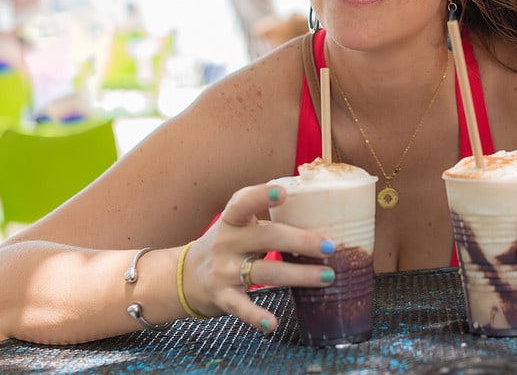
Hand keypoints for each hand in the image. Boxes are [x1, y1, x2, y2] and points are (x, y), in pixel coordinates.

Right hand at [182, 183, 335, 332]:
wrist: (185, 277)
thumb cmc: (227, 246)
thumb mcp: (239, 228)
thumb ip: (269, 225)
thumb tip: (320, 222)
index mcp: (233, 220)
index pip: (244, 202)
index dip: (262, 196)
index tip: (282, 192)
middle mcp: (227, 243)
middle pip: (268, 237)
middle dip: (301, 241)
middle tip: (330, 246)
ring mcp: (225, 271)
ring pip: (265, 272)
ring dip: (299, 275)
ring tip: (327, 277)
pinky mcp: (223, 297)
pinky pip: (242, 307)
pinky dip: (257, 317)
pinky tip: (273, 324)